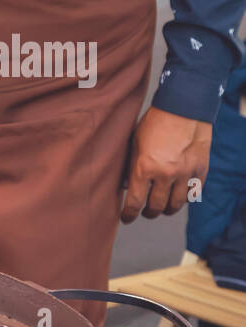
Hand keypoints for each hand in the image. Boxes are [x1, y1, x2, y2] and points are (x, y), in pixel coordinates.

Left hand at [120, 107, 212, 222]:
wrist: (184, 107)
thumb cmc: (154, 123)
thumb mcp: (134, 144)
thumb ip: (131, 167)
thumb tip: (126, 186)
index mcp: (144, 168)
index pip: (134, 201)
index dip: (129, 214)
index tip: (127, 218)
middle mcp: (165, 174)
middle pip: (156, 206)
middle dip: (149, 212)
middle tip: (146, 212)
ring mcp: (185, 173)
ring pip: (176, 204)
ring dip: (167, 209)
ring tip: (162, 207)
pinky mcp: (200, 169)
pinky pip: (193, 193)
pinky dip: (184, 197)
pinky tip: (178, 195)